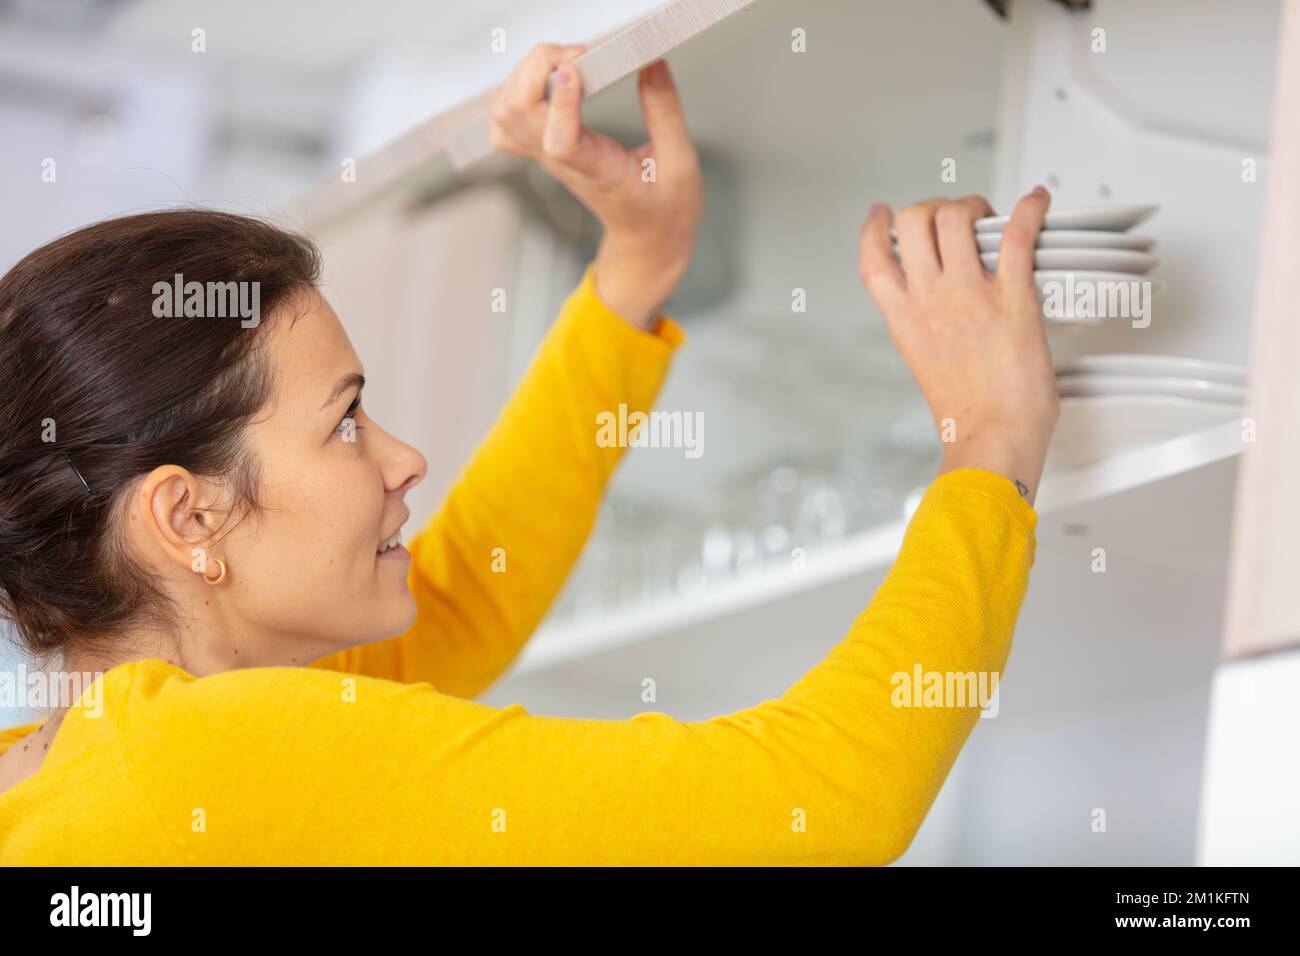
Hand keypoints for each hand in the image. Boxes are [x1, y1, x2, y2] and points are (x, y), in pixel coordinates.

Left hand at [488, 43, 703, 329]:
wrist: (645, 240)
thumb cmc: (664, 210)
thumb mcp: (680, 162)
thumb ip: (665, 112)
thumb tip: (652, 64)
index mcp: (599, 170)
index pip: (562, 140)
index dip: (560, 102)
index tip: (574, 68)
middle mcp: (563, 162)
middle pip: (518, 112)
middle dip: (540, 67)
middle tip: (579, 56)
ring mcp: (547, 158)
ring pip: (504, 112)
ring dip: (526, 74)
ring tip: (566, 64)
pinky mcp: (543, 151)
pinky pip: (504, 121)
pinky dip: (515, 90)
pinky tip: (546, 83)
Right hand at [857, 190, 1059, 503]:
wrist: (994, 438)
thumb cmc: (968, 415)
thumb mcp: (926, 364)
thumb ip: (927, 329)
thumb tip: (944, 312)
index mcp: (903, 318)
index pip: (873, 258)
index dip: (875, 228)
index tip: (883, 214)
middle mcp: (929, 299)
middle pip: (914, 220)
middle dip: (933, 208)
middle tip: (954, 220)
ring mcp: (968, 293)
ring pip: (956, 216)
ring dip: (974, 206)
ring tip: (989, 217)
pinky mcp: (1012, 295)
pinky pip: (1017, 233)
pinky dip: (1029, 209)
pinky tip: (1036, 202)